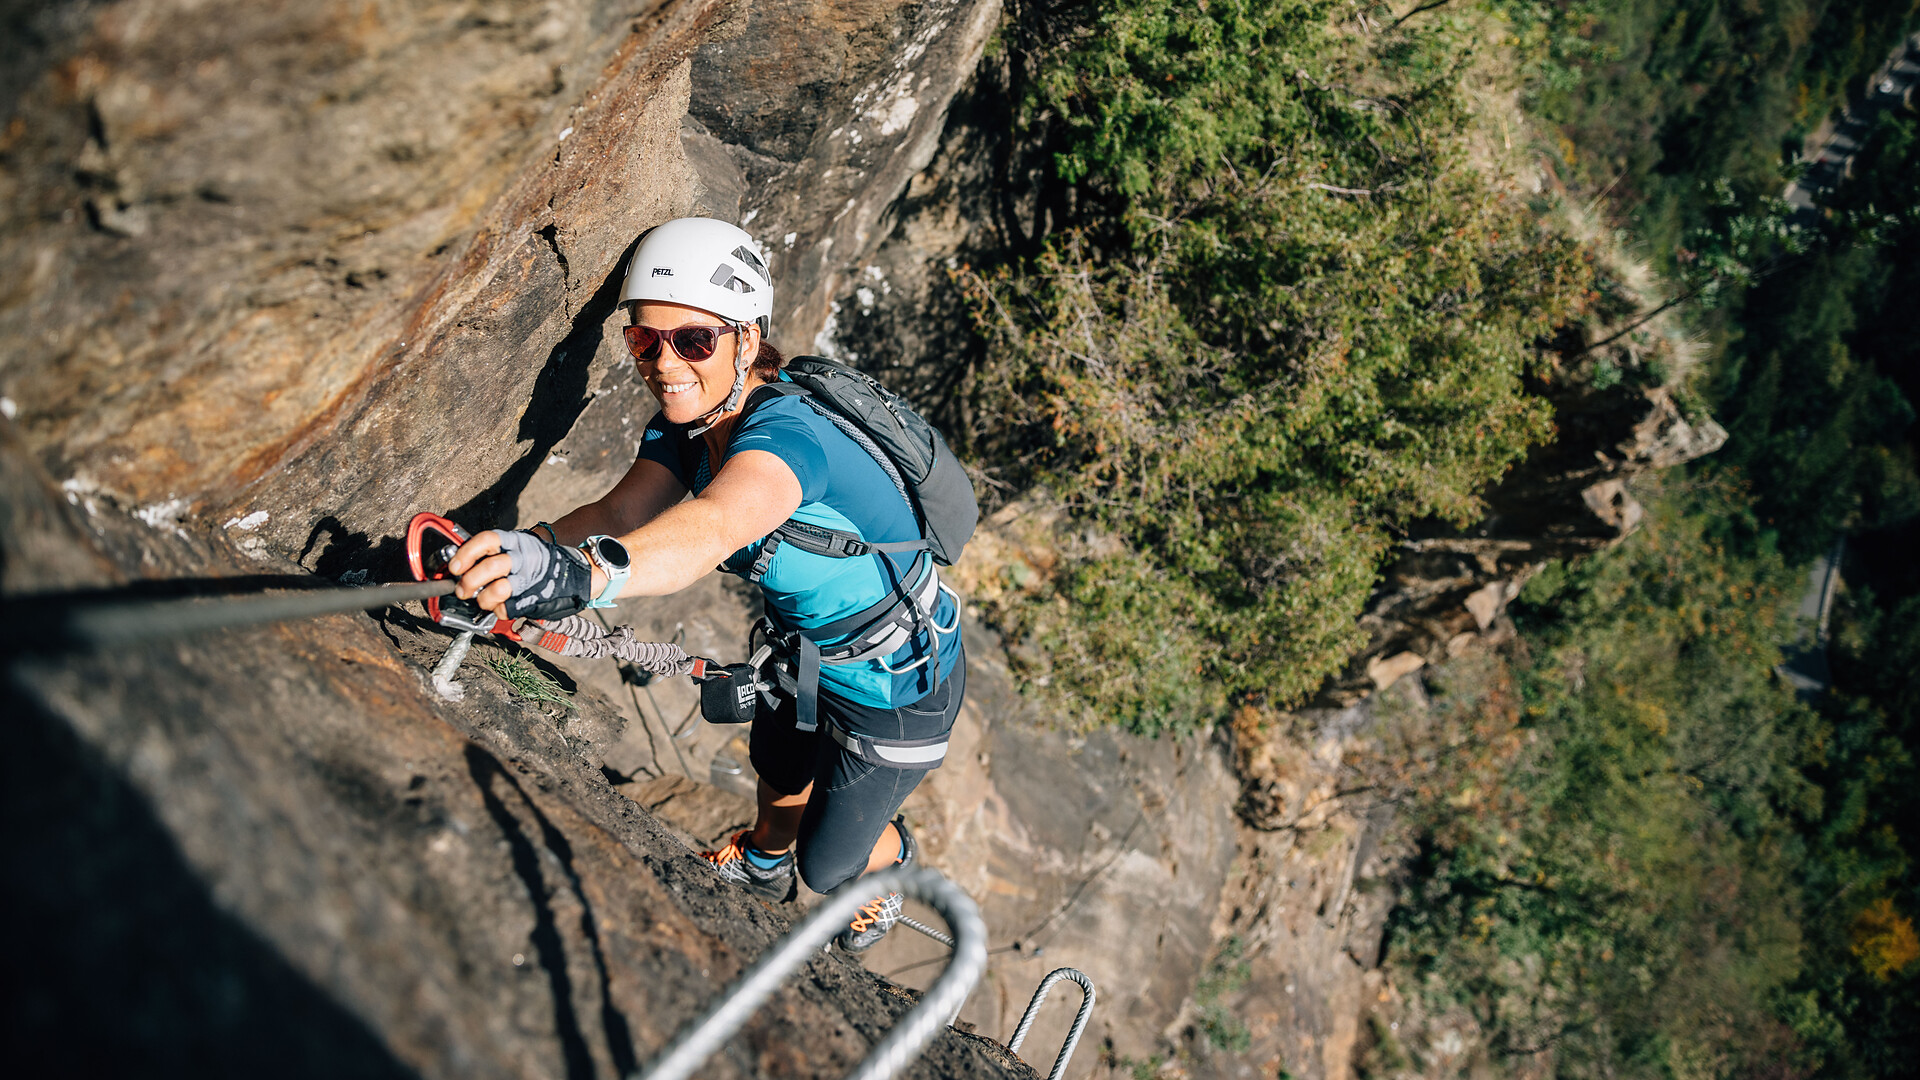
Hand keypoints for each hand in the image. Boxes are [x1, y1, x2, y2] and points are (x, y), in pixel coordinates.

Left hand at [447, 529, 593, 619]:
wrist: (574, 574)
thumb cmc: (536, 561)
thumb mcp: (517, 547)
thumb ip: (491, 552)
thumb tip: (457, 563)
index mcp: (516, 541)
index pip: (488, 540)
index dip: (467, 553)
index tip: (454, 566)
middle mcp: (523, 558)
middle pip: (490, 566)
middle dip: (469, 581)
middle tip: (461, 589)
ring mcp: (529, 580)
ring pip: (498, 590)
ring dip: (482, 599)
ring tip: (480, 600)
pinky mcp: (532, 599)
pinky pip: (506, 608)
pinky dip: (497, 610)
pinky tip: (499, 605)